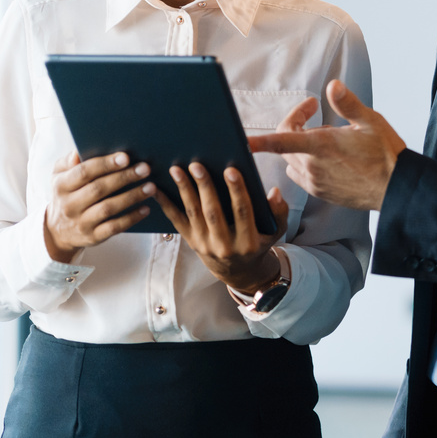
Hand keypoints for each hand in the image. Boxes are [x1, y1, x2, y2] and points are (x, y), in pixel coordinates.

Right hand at [44, 150, 156, 262]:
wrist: (58, 231)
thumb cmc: (66, 194)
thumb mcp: (59, 176)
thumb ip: (68, 162)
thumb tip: (78, 152)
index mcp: (61, 185)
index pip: (84, 172)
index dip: (105, 164)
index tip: (125, 157)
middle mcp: (69, 205)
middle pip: (99, 189)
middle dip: (124, 177)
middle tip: (145, 169)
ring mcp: (81, 222)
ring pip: (108, 208)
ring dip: (132, 197)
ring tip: (151, 187)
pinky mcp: (93, 236)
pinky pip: (114, 227)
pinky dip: (131, 218)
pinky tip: (146, 208)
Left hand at [149, 162, 290, 294]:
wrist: (238, 271)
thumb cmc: (259, 243)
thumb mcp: (276, 232)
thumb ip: (279, 212)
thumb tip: (274, 192)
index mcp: (248, 242)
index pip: (242, 212)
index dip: (237, 191)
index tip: (231, 170)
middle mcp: (224, 246)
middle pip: (213, 212)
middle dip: (205, 187)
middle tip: (197, 165)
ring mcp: (205, 244)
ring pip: (193, 214)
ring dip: (184, 190)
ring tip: (177, 169)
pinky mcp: (191, 242)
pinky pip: (177, 221)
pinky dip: (166, 204)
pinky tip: (157, 188)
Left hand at [247, 80, 404, 211]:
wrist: (396, 187)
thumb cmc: (385, 153)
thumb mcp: (370, 121)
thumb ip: (347, 103)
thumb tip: (332, 85)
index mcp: (322, 145)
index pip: (281, 141)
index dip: (258, 141)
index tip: (242, 139)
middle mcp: (313, 166)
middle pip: (284, 144)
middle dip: (294, 125)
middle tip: (314, 110)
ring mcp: (315, 182)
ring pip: (291, 159)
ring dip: (298, 145)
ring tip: (326, 136)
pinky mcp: (320, 192)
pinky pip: (300, 174)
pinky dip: (304, 161)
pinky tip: (326, 156)